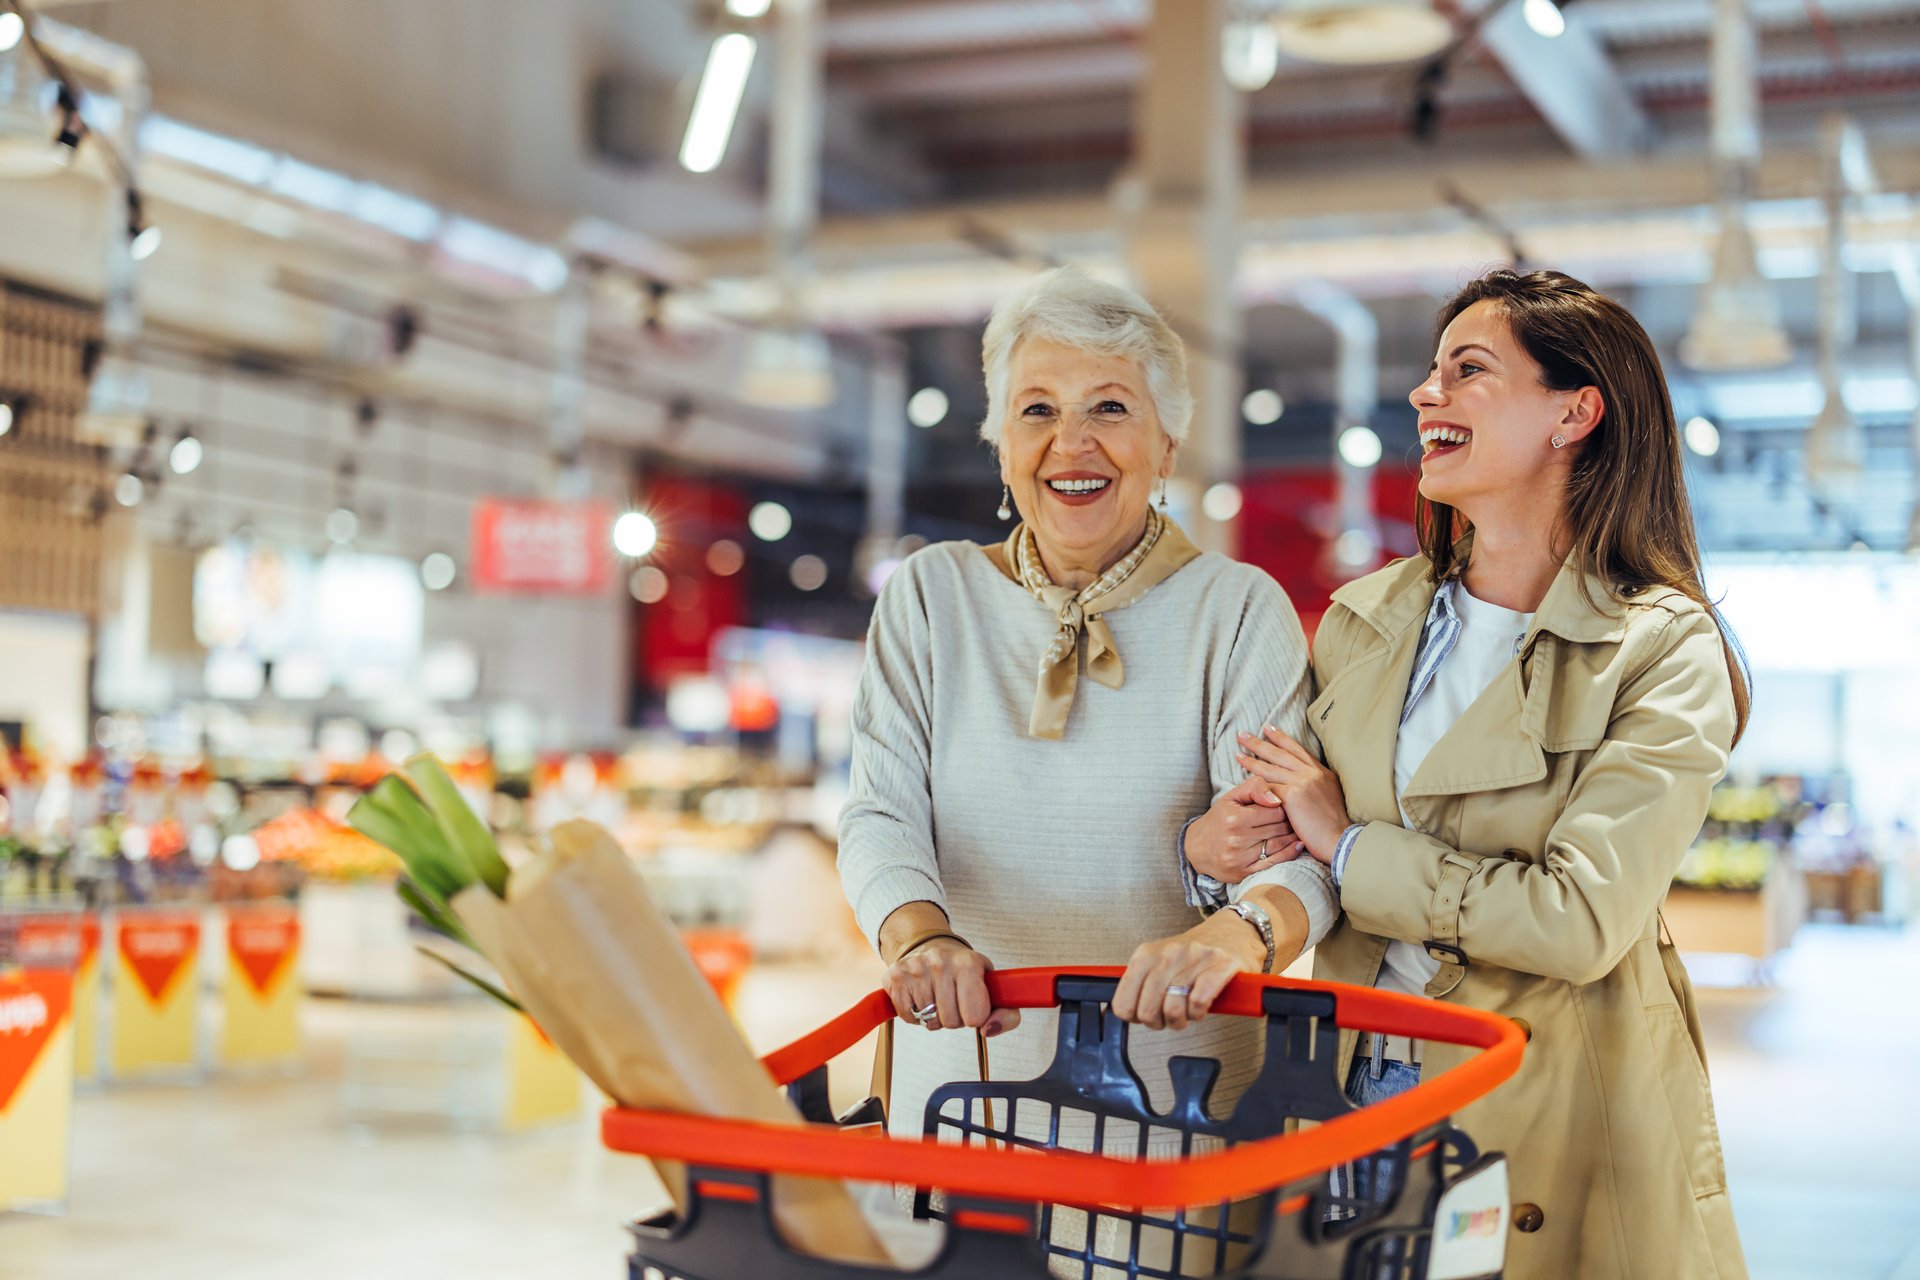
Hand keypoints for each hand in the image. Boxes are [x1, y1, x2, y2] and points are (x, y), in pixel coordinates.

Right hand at [885, 938, 1020, 1037]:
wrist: (930, 945)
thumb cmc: (965, 971)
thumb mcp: (992, 987)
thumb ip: (1007, 1014)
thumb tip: (988, 1030)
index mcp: (968, 962)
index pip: (975, 1015)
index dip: (975, 1016)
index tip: (972, 1003)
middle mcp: (940, 962)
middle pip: (951, 1022)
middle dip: (954, 1018)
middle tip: (953, 1000)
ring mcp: (915, 968)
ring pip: (929, 1021)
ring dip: (934, 1016)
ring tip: (937, 996)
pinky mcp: (894, 977)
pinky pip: (908, 1017)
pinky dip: (915, 1015)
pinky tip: (920, 997)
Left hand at [1112, 911, 1267, 1030]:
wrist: (1234, 931)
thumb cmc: (1193, 956)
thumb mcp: (1158, 964)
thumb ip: (1139, 986)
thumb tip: (1112, 1014)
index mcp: (1146, 955)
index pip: (1123, 1002)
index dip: (1135, 1018)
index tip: (1145, 1017)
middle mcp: (1168, 954)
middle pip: (1148, 1009)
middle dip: (1158, 1022)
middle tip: (1168, 1019)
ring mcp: (1195, 958)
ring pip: (1173, 1007)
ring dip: (1181, 1020)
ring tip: (1187, 1014)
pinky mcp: (1221, 965)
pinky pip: (1198, 1000)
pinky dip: (1198, 1012)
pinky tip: (1201, 1008)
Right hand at [1185, 776, 1301, 884]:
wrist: (1196, 848)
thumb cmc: (1218, 819)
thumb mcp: (1231, 797)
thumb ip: (1254, 787)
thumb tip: (1277, 798)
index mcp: (1235, 818)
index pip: (1275, 810)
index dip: (1284, 807)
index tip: (1285, 807)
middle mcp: (1237, 839)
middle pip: (1279, 828)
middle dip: (1289, 822)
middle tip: (1294, 818)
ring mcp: (1241, 858)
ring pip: (1279, 844)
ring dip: (1292, 837)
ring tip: (1297, 830)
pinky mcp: (1245, 873)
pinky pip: (1275, 863)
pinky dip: (1290, 854)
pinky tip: (1298, 845)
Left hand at [1235, 726, 1349, 865]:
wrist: (1341, 841)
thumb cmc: (1334, 828)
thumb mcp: (1329, 799)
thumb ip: (1315, 787)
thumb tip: (1301, 783)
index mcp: (1322, 773)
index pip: (1298, 750)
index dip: (1281, 738)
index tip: (1268, 728)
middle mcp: (1312, 773)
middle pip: (1280, 753)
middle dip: (1260, 742)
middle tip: (1243, 735)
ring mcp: (1302, 782)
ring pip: (1271, 768)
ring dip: (1251, 759)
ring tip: (1237, 753)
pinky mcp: (1292, 795)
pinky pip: (1268, 786)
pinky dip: (1254, 784)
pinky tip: (1242, 779)